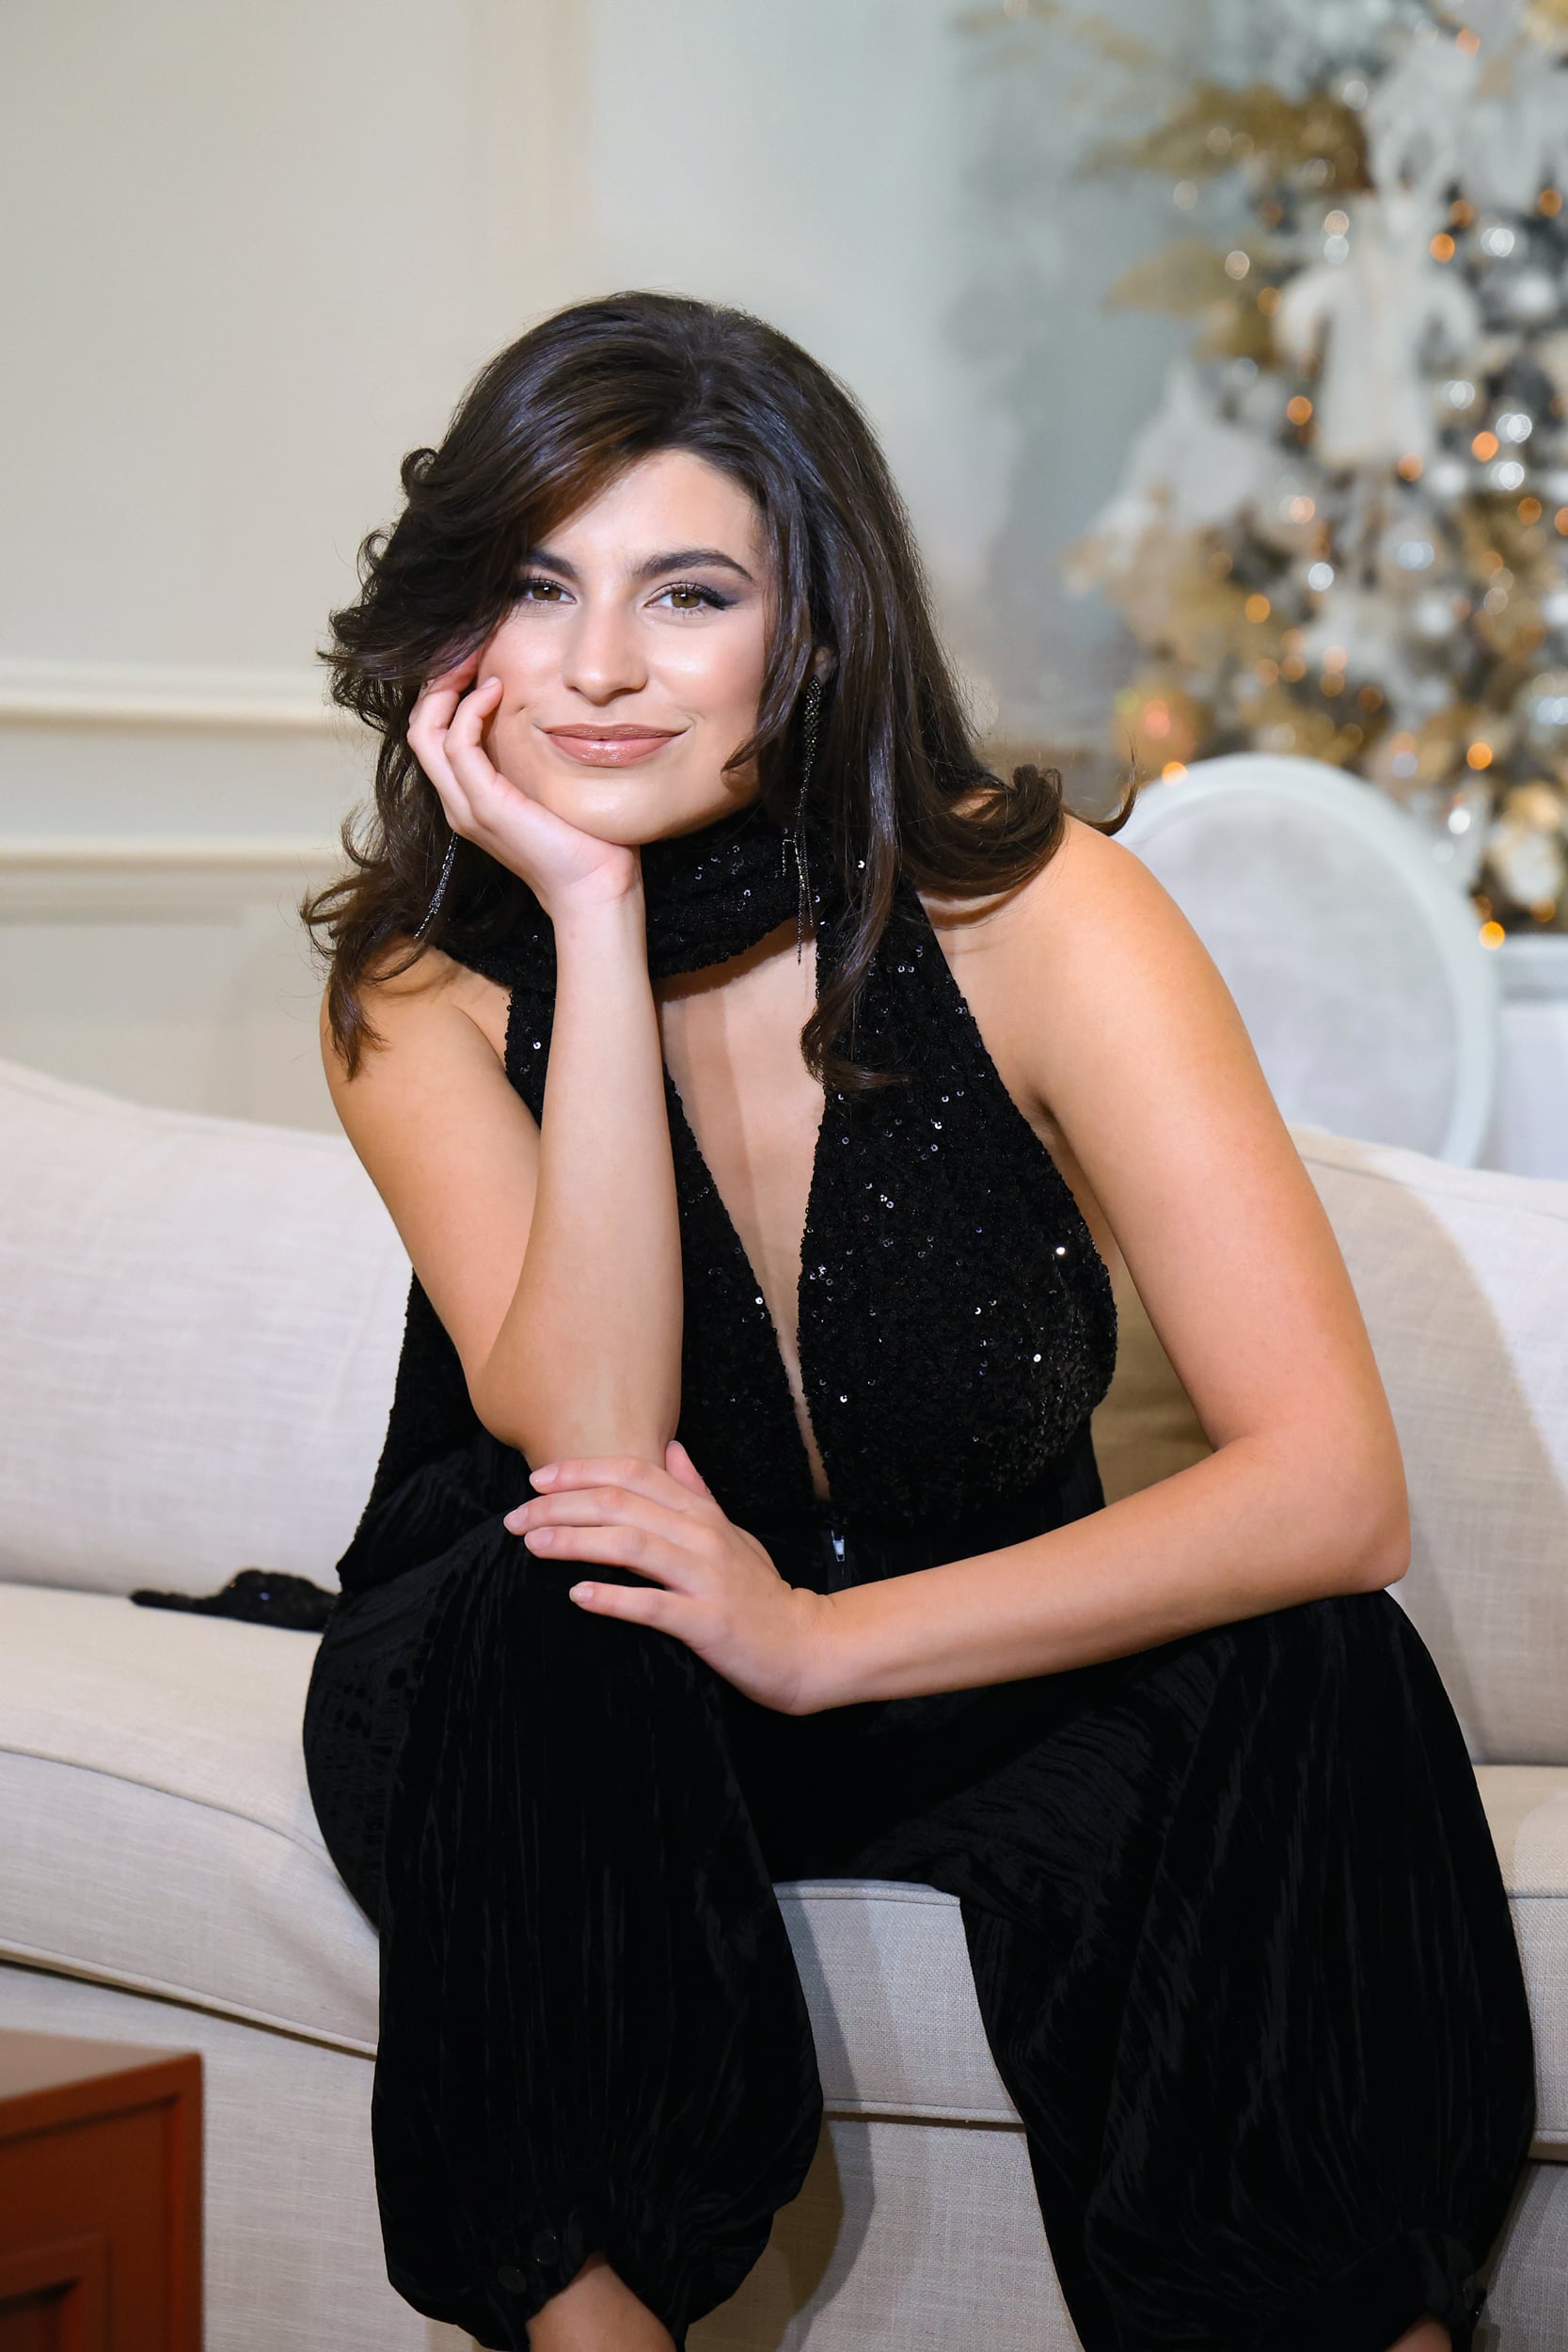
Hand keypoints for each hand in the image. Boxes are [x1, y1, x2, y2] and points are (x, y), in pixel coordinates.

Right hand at [407, 650, 639, 922]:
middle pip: (419, 725)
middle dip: (438, 679)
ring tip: (475, 657)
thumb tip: (548, 704)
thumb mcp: (553, 784)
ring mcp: (466, 806)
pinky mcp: (485, 807)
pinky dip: (470, 711)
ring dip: (446, 686)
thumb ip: (535, 752)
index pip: (435, 731)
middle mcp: (458, 801)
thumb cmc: (587, 839)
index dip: (446, 689)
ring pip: (425, 731)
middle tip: (467, 645)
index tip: (474, 654)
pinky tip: (496, 691)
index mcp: (471, 796)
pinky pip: (457, 745)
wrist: (596, 887)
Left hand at [503, 1440, 832, 1715]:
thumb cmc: (760, 1592)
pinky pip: (654, 1606)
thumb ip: (697, 1492)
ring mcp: (707, 1579)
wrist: (806, 1646)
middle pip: (622, 1504)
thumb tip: (673, 1448)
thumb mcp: (732, 1533)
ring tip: (533, 1545)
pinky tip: (577, 1596)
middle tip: (516, 1519)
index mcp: (702, 1514)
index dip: (582, 1471)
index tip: (536, 1480)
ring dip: (575, 1542)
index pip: (635, 1474)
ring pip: (631, 1546)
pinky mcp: (709, 1623)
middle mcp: (703, 1537)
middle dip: (561, 1506)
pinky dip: (613, 1598)